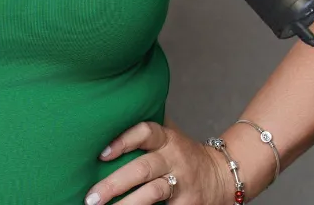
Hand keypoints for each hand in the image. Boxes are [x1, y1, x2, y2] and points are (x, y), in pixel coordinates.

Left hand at [85, 119, 231, 204]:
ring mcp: (182, 182)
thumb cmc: (182, 153)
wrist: (222, 175)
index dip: (123, 141)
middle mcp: (173, 158)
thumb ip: (145, 130)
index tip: (101, 154)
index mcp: (166, 138)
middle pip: (142, 169)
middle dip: (114, 184)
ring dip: (127, 204)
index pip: (145, 132)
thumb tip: (107, 117)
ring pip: (152, 193)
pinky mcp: (187, 204)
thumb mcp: (169, 135)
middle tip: (91, 197)